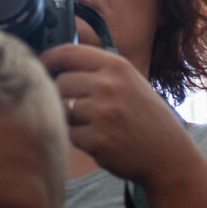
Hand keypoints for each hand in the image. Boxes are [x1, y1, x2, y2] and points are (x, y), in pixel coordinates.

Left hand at [41, 42, 195, 189]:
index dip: (48, 57)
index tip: (39, 64)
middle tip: (84, 108)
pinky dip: (81, 139)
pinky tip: (102, 140)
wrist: (167, 155)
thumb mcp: (129, 82)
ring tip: (98, 125)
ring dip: (73, 120)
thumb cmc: (145, 117)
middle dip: (65, 96)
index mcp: (116, 66)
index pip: (68, 52)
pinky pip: (70, 135)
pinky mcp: (97, 140)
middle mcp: (109, 86)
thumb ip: (97, 71)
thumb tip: (54, 64)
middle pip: (61, 83)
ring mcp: (102, 113)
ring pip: (63, 110)